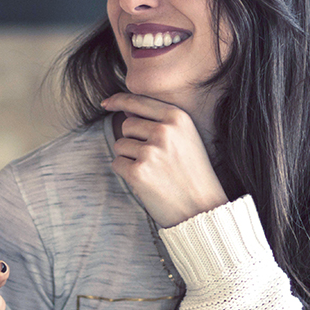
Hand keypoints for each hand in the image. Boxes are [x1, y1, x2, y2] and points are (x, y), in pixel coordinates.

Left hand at [101, 92, 228, 227]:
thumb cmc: (193, 173)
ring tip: (154, 172)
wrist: (203, 208)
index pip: (138, 100)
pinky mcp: (138, 172)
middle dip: (133, 140)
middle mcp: (164, 131)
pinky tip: (147, 182)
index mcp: (178, 117)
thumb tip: (125, 109)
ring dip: (130, 158)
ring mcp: (151, 151)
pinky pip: (117, 163)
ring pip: (120, 145)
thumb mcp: (186, 138)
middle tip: (154, 159)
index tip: (106, 103)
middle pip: (127, 125)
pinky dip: (127, 173)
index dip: (119, 100)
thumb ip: (160, 121)